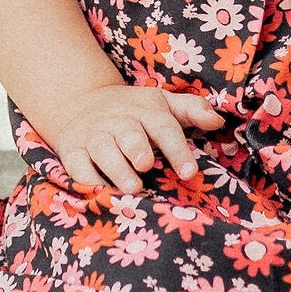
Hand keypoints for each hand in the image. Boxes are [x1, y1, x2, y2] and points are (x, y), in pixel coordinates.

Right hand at [32, 82, 224, 195]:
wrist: (79, 100)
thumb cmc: (132, 111)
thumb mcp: (162, 103)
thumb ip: (192, 110)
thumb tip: (218, 121)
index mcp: (146, 111)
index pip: (165, 127)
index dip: (178, 149)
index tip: (190, 172)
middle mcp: (119, 122)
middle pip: (130, 134)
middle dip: (138, 149)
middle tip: (147, 166)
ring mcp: (94, 135)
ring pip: (103, 149)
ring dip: (115, 167)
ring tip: (130, 187)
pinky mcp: (72, 149)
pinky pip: (76, 163)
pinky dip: (85, 178)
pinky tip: (96, 191)